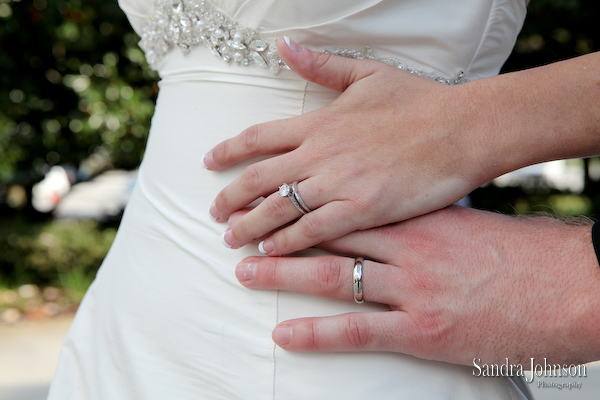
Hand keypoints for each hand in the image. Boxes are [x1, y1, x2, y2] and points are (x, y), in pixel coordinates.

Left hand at [204, 37, 496, 255]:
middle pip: (259, 178)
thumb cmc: (419, 101)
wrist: (461, 129)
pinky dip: (287, 241)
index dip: (229, 151)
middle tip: (215, 213)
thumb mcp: (367, 74)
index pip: (258, 137)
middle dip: (231, 197)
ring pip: (278, 208)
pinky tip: (271, 251)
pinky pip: (312, 230)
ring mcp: (338, 182)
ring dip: (250, 226)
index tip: (210, 162)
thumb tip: (285, 45)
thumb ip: (321, 66)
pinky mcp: (361, 208)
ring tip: (232, 239)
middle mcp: (320, 153)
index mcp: (320, 121)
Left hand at [235, 206, 599, 365]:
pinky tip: (285, 334)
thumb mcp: (465, 222)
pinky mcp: (421, 330)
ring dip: (283, 275)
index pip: (347, 207)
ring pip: (332, 277)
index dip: (305, 203)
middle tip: (240, 230)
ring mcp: (411, 289)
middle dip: (280, 233)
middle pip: (328, 237)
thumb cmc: (518, 253)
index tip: (273, 198)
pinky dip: (317, 333)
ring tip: (246, 271)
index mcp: (416, 218)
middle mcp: (406, 247)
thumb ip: (422, 218)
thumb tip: (395, 212)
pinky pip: (358, 331)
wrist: (565, 286)